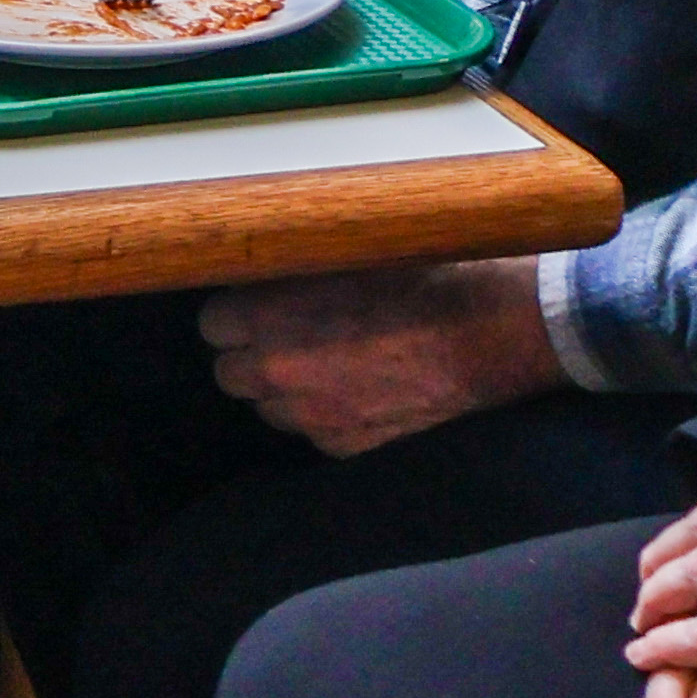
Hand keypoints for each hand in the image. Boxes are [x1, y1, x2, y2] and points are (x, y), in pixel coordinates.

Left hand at [193, 258, 559, 455]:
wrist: (484, 331)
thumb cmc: (420, 277)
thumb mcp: (343, 254)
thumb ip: (290, 272)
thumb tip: (260, 273)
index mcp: (268, 313)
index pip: (212, 324)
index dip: (238, 315)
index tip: (257, 309)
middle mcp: (277, 368)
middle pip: (230, 372)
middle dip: (252, 355)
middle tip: (289, 337)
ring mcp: (309, 414)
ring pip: (268, 407)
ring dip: (284, 388)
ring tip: (326, 364)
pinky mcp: (342, 444)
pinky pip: (312, 432)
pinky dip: (324, 414)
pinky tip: (356, 389)